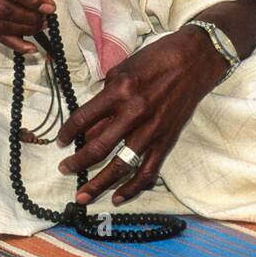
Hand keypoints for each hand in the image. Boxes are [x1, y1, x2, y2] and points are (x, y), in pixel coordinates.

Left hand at [55, 26, 227, 206]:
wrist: (194, 60)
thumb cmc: (157, 58)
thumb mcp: (123, 68)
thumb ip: (105, 95)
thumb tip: (91, 122)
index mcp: (120, 91)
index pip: (84, 119)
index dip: (68, 133)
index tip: (61, 141)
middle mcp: (134, 113)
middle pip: (97, 147)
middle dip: (76, 163)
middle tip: (64, 169)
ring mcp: (152, 130)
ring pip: (120, 166)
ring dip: (98, 183)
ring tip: (83, 195)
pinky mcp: (167, 140)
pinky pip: (148, 171)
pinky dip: (132, 188)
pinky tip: (117, 198)